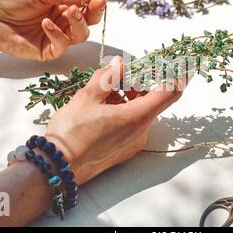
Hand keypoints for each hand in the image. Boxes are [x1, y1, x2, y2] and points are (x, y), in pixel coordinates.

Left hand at [0, 0, 116, 60]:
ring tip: (70, 12)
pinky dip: (57, 33)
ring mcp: (59, 36)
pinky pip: (63, 44)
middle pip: (90, 18)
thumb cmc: (11, 1)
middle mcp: (65, 19)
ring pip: (82, 33)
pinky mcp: (51, 50)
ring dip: (79, 22)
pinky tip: (46, 23)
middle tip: (96, 2)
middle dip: (95, 10)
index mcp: (63, 2)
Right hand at [45, 56, 182, 182]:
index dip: (175, 75)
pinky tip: (102, 108)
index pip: (169, 93)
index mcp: (136, 118)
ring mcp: (133, 144)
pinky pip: (132, 126)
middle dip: (140, 84)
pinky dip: (123, 112)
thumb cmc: (71, 133)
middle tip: (119, 74)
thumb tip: (120, 64)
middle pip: (152, 101)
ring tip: (103, 92)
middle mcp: (140, 133)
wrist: (57, 169)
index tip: (174, 63)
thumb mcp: (86, 97)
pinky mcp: (124, 151)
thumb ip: (107, 77)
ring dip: (129, 97)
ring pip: (140, 113)